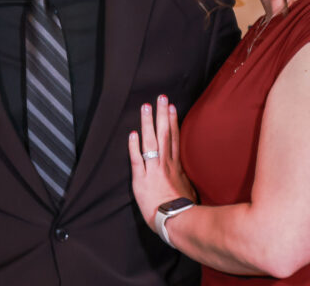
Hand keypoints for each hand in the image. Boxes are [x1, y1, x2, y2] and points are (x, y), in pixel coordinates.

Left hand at [128, 95, 196, 231]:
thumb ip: (185, 177)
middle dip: (162, 114)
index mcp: (176, 166)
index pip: (174, 138)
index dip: (173, 121)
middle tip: (160, 97)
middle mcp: (165, 164)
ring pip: (150, 142)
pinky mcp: (140, 179)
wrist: (176, 223)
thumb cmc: (183, 210)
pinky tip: (132, 133)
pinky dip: (134, 146)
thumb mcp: (188, 190)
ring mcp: (152, 170)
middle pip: (164, 134)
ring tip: (145, 107)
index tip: (172, 106)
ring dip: (147, 123)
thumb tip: (186, 172)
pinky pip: (136, 160)